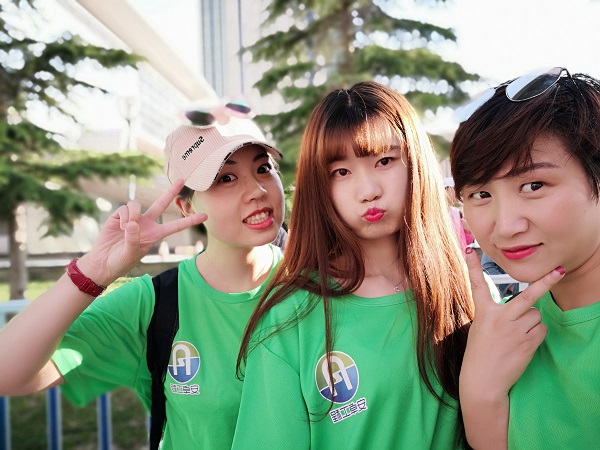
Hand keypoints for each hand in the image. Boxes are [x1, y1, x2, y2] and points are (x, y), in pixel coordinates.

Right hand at [79, 179, 206, 284]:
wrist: (103, 261)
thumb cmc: (121, 261)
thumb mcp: (131, 253)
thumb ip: (134, 239)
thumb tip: (133, 223)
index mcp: (155, 234)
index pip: (176, 226)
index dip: (190, 221)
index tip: (205, 216)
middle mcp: (147, 223)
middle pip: (161, 204)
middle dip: (171, 191)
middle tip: (182, 179)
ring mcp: (134, 218)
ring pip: (137, 204)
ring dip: (132, 214)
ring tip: (126, 228)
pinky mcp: (120, 216)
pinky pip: (125, 208)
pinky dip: (123, 217)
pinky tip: (120, 227)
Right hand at [460, 248, 564, 399]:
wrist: (483, 380)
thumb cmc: (480, 353)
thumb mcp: (481, 328)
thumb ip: (499, 314)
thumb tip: (527, 308)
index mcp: (484, 312)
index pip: (477, 284)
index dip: (472, 266)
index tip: (470, 249)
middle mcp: (500, 318)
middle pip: (528, 295)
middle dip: (546, 282)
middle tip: (559, 270)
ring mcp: (515, 330)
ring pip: (536, 315)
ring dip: (531, 322)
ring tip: (517, 335)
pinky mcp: (527, 343)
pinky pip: (541, 330)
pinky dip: (536, 335)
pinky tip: (523, 344)